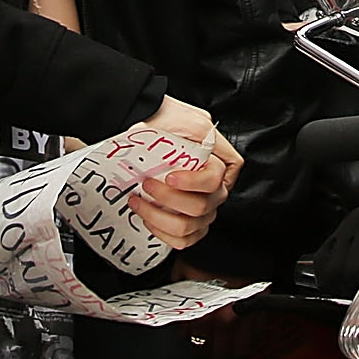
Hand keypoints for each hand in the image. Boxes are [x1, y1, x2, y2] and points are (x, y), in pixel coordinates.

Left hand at [132, 97, 241, 249]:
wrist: (144, 119)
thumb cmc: (163, 119)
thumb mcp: (183, 121)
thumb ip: (192, 139)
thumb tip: (183, 156)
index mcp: (218, 158)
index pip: (217, 178)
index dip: (194, 183)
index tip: (170, 176)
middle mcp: (214, 185)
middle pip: (204, 205)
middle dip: (169, 199)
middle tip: (148, 185)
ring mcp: (202, 204)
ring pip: (192, 225)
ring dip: (161, 217)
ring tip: (140, 202)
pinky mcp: (189, 219)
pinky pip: (185, 239)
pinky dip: (165, 233)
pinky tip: (149, 218)